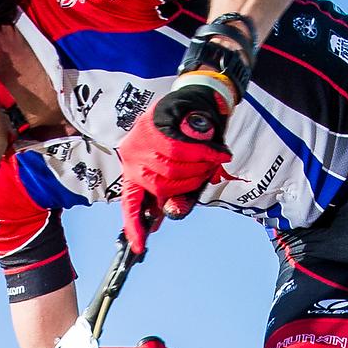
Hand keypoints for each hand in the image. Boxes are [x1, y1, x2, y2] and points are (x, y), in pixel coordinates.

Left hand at [118, 80, 232, 253]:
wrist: (198, 100)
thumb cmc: (191, 140)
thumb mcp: (184, 171)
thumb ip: (178, 195)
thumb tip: (170, 213)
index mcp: (133, 170)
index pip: (130, 203)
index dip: (134, 226)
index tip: (139, 246)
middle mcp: (132, 157)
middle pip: (160, 188)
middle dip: (188, 185)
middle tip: (203, 172)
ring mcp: (141, 141)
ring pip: (172, 172)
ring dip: (198, 169)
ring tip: (208, 158)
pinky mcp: (156, 126)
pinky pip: (183, 152)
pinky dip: (205, 155)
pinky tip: (218, 153)